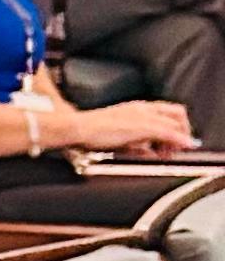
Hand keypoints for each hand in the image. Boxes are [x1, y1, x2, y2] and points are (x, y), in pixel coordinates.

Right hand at [68, 94, 196, 152]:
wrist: (77, 127)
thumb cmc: (90, 132)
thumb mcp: (117, 135)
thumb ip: (134, 142)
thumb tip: (148, 152)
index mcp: (136, 108)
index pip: (167, 111)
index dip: (177, 126)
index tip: (175, 141)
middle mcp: (142, 108)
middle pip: (176, 114)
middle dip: (183, 130)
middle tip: (178, 147)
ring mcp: (142, 116)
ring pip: (174, 123)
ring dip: (180, 137)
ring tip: (173, 151)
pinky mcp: (140, 126)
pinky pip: (167, 132)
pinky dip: (179, 139)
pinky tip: (184, 145)